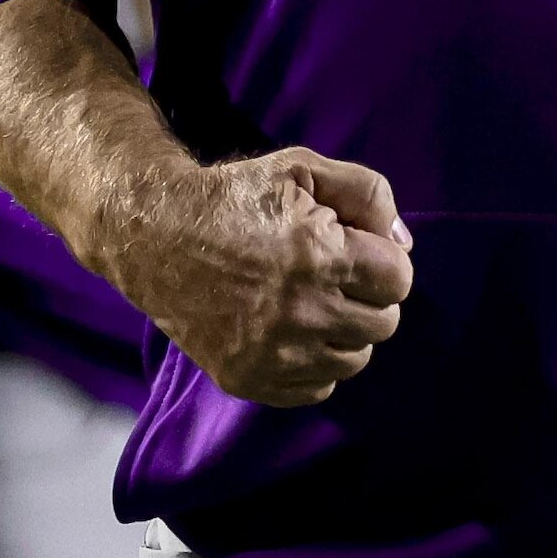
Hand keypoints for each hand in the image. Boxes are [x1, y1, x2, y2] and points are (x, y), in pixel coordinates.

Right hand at [105, 149, 413, 407]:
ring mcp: (274, 352)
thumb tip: (402, 245)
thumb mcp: (303, 168)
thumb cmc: (235, 197)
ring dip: (345, 332)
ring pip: (355, 360)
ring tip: (313, 303)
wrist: (154, 236)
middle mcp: (302, 311)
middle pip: (383, 324)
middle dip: (367, 296)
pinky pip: (318, 388)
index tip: (355, 251)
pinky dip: (314, 364)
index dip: (382, 261)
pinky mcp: (249, 379)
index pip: (399, 281)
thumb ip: (368, 195)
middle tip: (333, 276)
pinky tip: (291, 331)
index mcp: (321, 255)